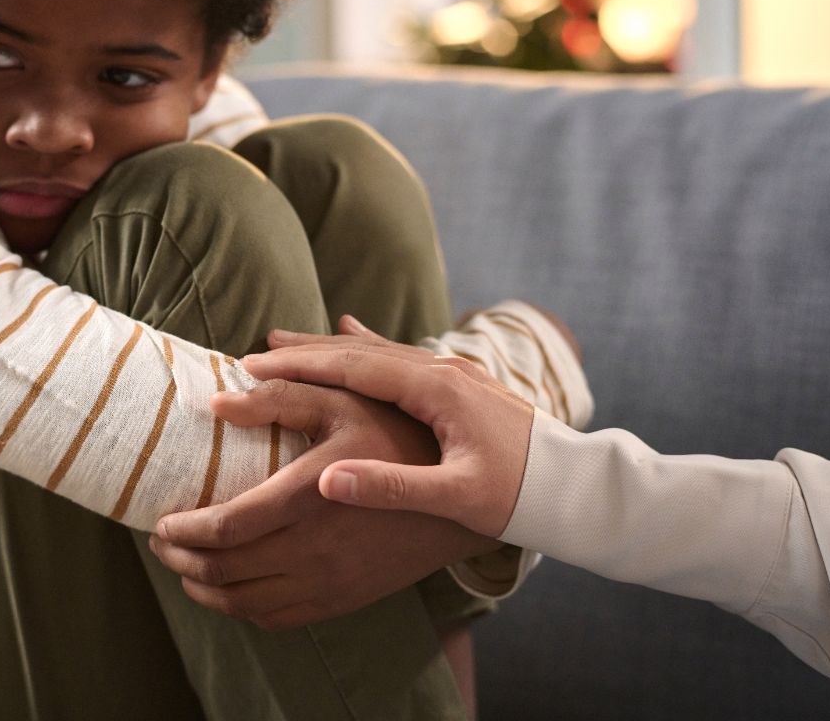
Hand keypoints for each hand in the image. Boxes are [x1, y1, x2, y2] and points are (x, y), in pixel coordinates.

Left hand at [151, 379, 500, 627]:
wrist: (456, 497)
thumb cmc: (395, 434)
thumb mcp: (342, 400)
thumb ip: (278, 397)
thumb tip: (215, 401)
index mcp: (309, 496)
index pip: (226, 527)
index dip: (183, 528)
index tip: (160, 519)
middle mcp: (316, 548)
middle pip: (224, 570)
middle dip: (180, 557)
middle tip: (161, 540)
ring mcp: (330, 581)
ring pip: (243, 603)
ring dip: (202, 588)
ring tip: (183, 564)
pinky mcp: (342, 599)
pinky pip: (276, 618)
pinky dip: (239, 609)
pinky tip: (227, 588)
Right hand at [243, 316, 535, 537]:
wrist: (578, 486)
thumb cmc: (520, 496)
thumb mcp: (456, 498)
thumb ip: (391, 488)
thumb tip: (326, 479)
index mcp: (437, 390)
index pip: (353, 368)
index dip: (299, 367)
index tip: (251, 368)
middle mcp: (442, 371)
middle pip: (359, 352)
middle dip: (305, 351)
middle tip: (252, 350)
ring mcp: (451, 374)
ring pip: (377, 352)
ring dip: (329, 348)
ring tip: (286, 340)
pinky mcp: (459, 385)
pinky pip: (399, 358)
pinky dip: (366, 347)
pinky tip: (352, 332)